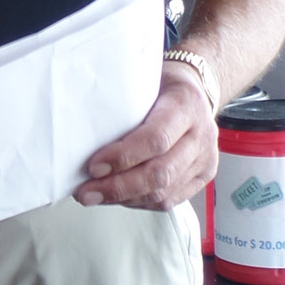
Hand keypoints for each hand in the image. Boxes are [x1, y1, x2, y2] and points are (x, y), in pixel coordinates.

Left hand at [74, 63, 217, 210]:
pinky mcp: (202, 177)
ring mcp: (205, 158)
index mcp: (186, 105)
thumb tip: (78, 131)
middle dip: (118, 187)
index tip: (93, 166)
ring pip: (163, 192)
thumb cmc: (161, 86)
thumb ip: (121, 103)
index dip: (123, 157)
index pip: (156, 139)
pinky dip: (138, 202)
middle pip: (159, 173)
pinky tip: (118, 198)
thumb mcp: (143, 82)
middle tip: (86, 192)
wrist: (195, 91)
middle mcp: (201, 134)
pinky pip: (168, 201)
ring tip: (95, 196)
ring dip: (124, 199)